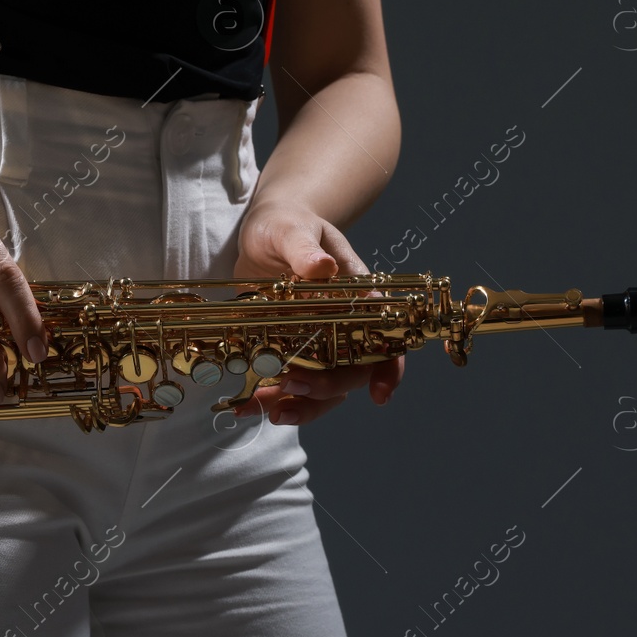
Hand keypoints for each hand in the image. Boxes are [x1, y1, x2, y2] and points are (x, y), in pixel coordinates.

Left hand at [231, 200, 405, 425]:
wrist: (264, 232)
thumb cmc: (287, 225)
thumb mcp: (293, 229)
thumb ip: (305, 248)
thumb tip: (323, 266)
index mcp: (358, 296)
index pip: (387, 336)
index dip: (388, 368)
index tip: (378, 393)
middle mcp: (344, 325)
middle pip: (351, 370)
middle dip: (326, 387)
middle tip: (292, 387)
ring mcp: (317, 341)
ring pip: (322, 386)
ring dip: (300, 405)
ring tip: (269, 411)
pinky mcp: (289, 348)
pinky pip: (288, 381)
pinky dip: (271, 397)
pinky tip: (248, 405)